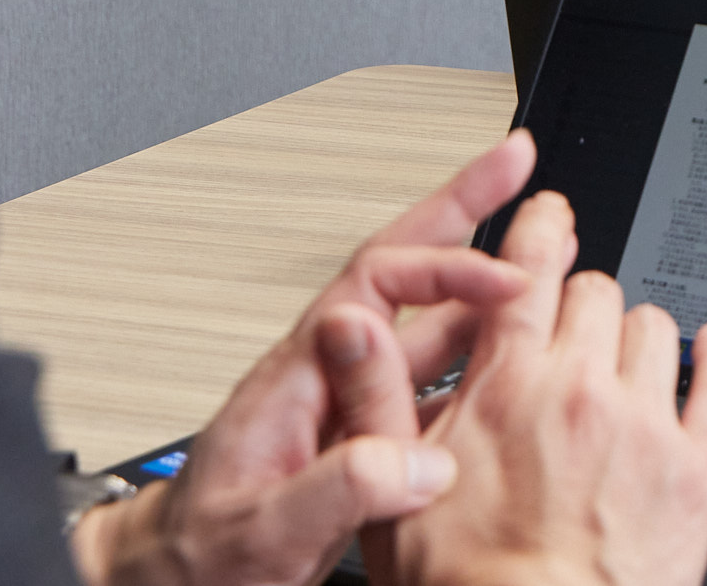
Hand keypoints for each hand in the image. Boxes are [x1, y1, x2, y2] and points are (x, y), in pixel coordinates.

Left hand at [76, 132, 543, 585]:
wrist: (170, 583)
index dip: (448, 270)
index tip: (508, 278)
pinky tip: (511, 355)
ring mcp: (346, 403)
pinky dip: (476, 354)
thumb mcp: (260, 524)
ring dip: (478, 282)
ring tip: (535, 247)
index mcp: (297, 376)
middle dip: (460, 207)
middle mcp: (326, 374)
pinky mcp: (363, 439)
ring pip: (422, 322)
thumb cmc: (196, 556)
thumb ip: (336, 485)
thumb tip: (420, 459)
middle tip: (513, 162)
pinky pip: (429, 382)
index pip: (378, 284)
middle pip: (401, 268)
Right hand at [377, 187, 706, 585]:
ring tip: (623, 356)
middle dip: (580, 300)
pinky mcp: (693, 466)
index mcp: (509, 386)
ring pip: (656, 327)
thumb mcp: (394, 493)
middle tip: (571, 324)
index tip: (548, 216)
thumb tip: (350, 326)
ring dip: (637, 334)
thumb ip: (375, 397)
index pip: (530, 270)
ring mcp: (644, 423)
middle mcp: (581, 389)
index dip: (540, 230)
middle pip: (596, 291)